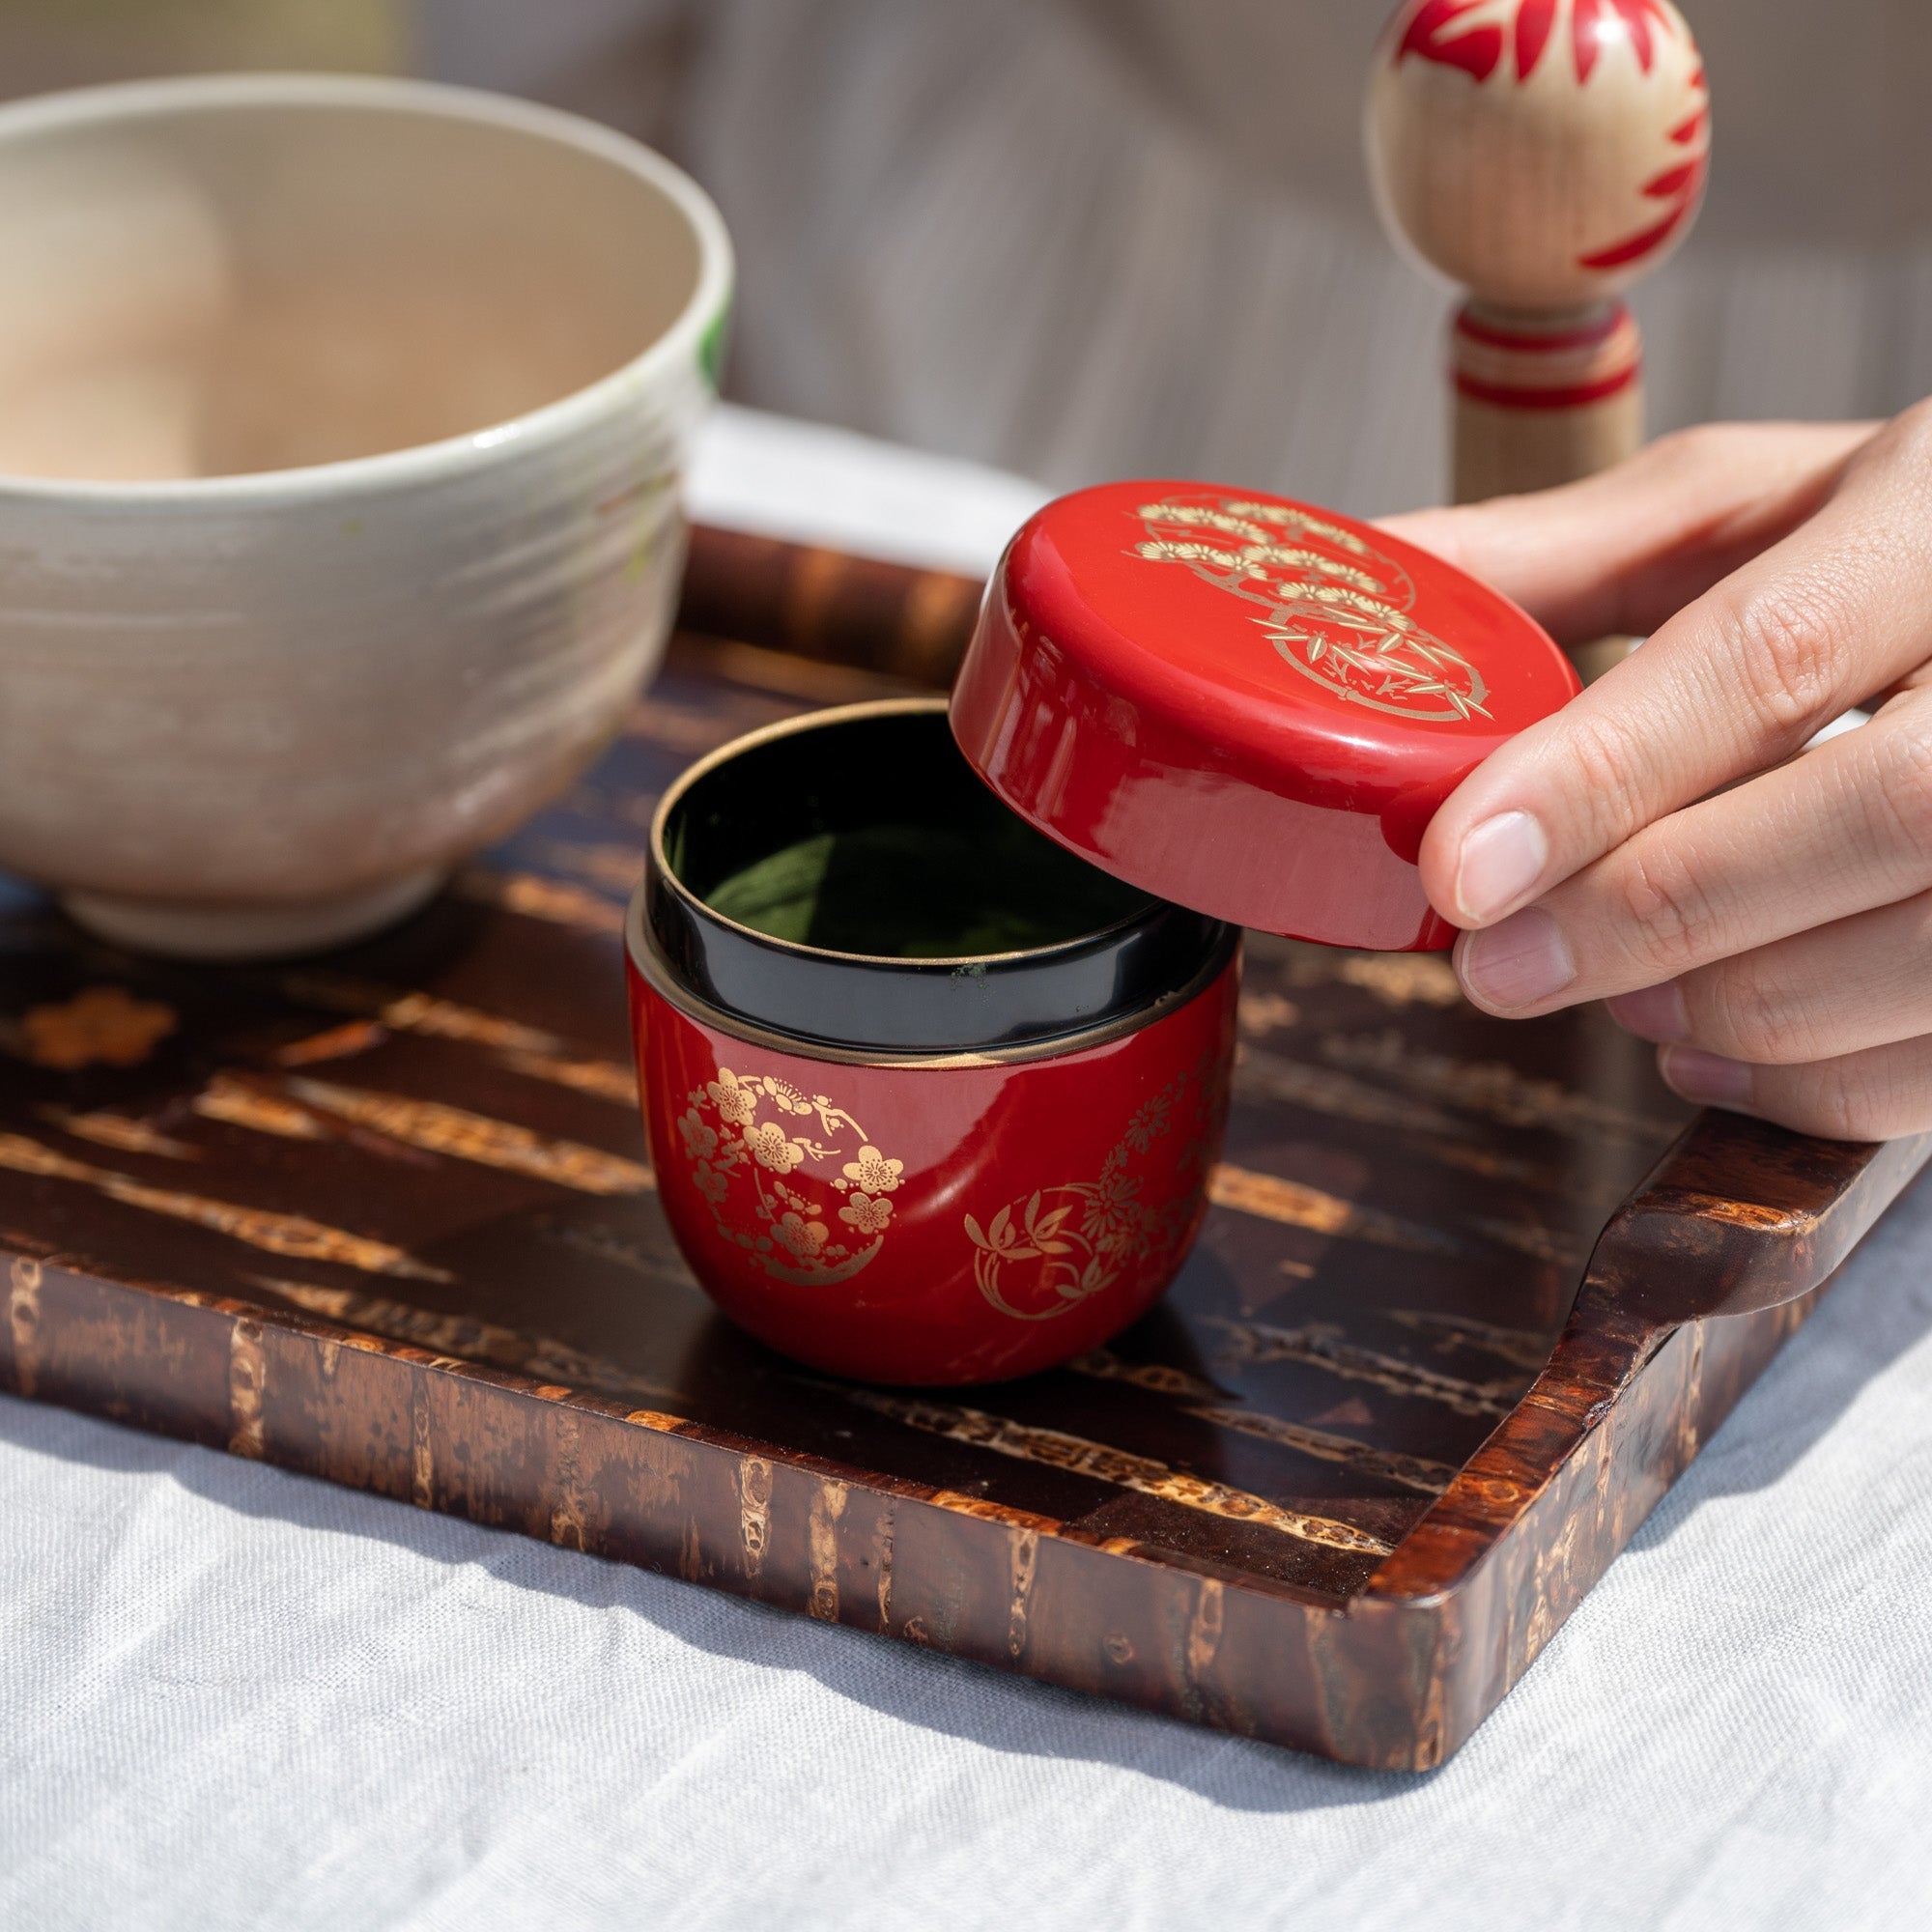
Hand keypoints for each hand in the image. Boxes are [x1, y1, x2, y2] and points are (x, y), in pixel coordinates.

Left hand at [1382, 408, 1931, 1141]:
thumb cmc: (1886, 546)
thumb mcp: (1735, 510)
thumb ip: (1554, 561)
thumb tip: (1365, 581)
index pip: (1773, 654)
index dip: (1601, 777)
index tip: (1459, 870)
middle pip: (1883, 814)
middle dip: (1657, 912)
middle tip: (1497, 968)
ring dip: (1737, 1005)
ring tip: (1614, 998)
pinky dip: (1811, 1085)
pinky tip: (1705, 1048)